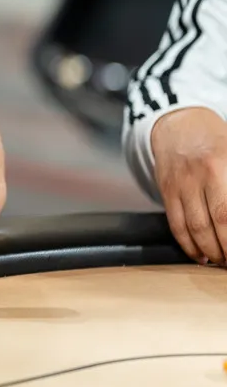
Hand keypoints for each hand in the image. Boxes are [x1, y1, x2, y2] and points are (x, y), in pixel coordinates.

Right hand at [151, 107, 226, 265]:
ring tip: (221, 261)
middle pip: (213, 224)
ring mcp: (179, 185)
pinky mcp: (166, 191)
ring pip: (193, 228)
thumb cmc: (217, 141)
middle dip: (226, 250)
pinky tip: (201, 255)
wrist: (179, 125)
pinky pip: (176, 224)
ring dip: (209, 251)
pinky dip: (188, 244)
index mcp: (221, 166)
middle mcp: (198, 176)